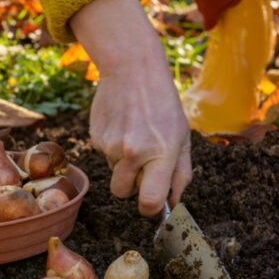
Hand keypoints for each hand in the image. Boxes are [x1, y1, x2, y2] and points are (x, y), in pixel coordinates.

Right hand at [70, 0, 191, 215]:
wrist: (132, 70)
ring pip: (114, 174)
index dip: (150, 208)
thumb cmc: (163, 104)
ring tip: (135, 136)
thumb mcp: (183, 136)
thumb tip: (173, 204)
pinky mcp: (96, 138)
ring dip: (124, 165)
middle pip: (123, 193)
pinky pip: (105, 157)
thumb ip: (181, 174)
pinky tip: (123, 125)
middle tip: (144, 164)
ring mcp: (111, 146)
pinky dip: (114, 148)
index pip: (149, 201)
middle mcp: (133, 153)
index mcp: (161, 153)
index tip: (153, 203)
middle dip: (133, 186)